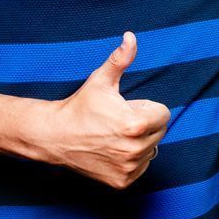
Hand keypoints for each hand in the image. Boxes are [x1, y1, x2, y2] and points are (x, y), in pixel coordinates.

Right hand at [37, 32, 169, 188]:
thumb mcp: (101, 80)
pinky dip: (132, 159)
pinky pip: (141, 167)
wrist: (54, 136)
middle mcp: (135, 149)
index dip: (147, 107)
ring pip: (151, 149)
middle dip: (145, 124)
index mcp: (135, 124)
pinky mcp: (122, 181)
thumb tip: (131, 36)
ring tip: (114, 135)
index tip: (127, 107)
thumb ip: (120, 59)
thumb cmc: (80, 106)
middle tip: (119, 120)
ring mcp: (128, 168)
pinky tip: (112, 150)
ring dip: (140, 142)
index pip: (164, 114)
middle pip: (159, 132)